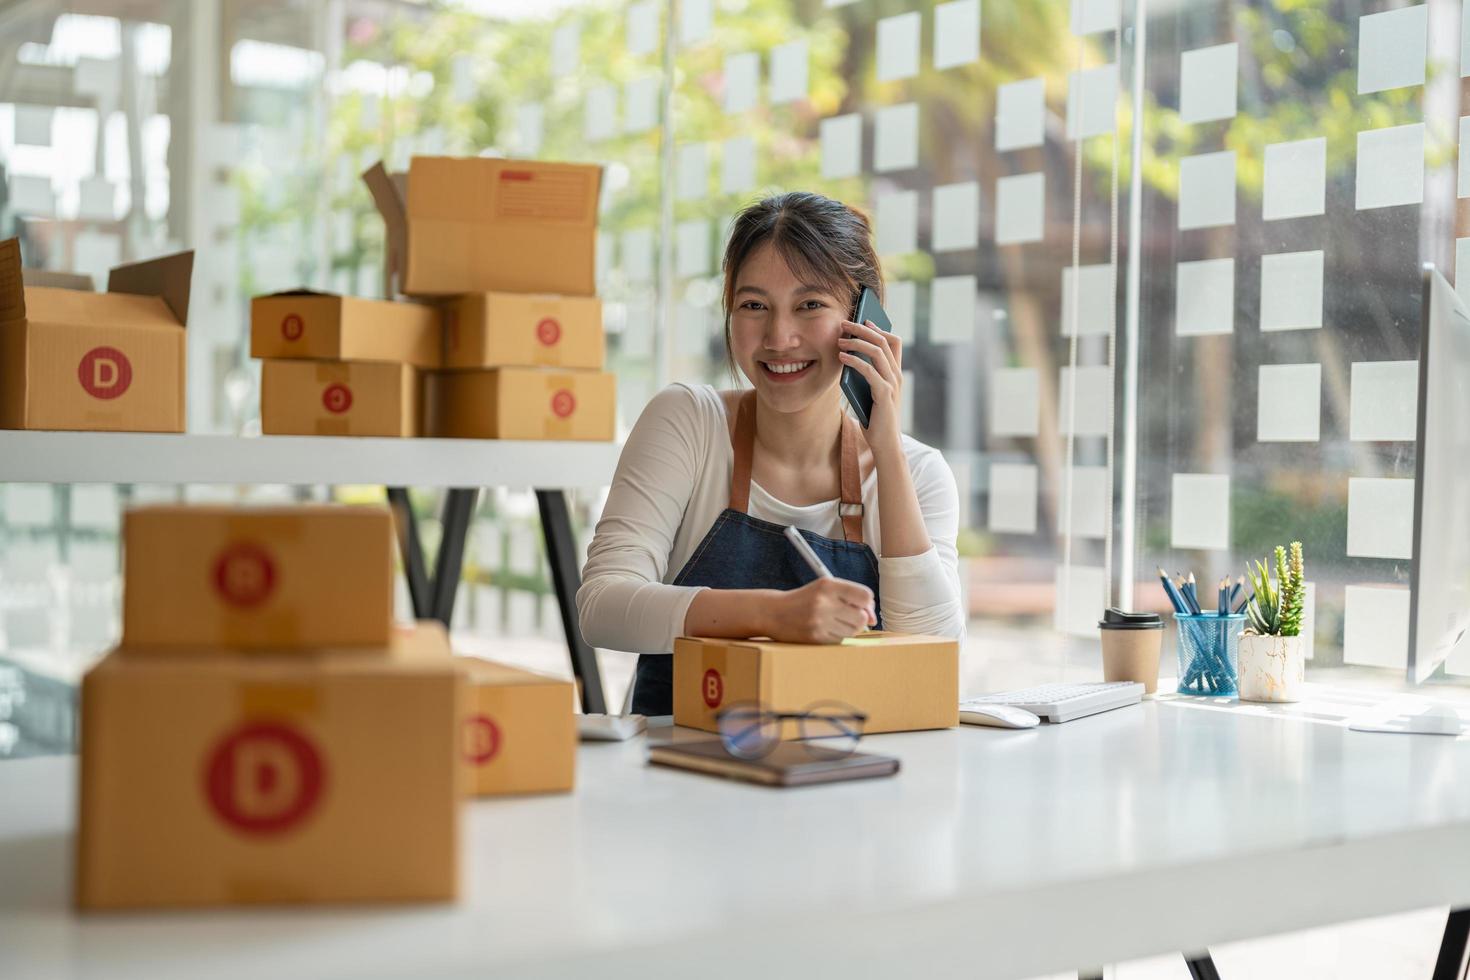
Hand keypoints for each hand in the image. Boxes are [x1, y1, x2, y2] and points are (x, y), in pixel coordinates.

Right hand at [766, 578, 876, 643]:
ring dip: (848, 629)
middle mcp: (823, 602)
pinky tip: (825, 630)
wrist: (773, 612)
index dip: (867, 604)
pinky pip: (840, 641)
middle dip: (858, 619)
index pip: (865, 596)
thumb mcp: (825, 589)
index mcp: (827, 585)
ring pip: (853, 631)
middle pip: (861, 617)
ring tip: (833, 622)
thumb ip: (850, 597)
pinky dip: (837, 637)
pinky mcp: (815, 638)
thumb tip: (872, 619)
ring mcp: (819, 621)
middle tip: (844, 616)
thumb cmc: (804, 600)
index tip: (861, 607)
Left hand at [837, 319, 902, 454]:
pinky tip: (841, 357)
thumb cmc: (875, 418)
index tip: (861, 321)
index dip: (878, 328)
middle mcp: (896, 374)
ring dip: (856, 341)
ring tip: (840, 339)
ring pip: (877, 351)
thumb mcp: (870, 392)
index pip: (893, 341)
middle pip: (883, 340)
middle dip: (862, 329)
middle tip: (844, 324)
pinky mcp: (884, 394)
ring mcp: (892, 383)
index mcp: (895, 373)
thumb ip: (865, 376)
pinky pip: (869, 370)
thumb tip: (847, 356)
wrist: (884, 443)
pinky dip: (854, 361)